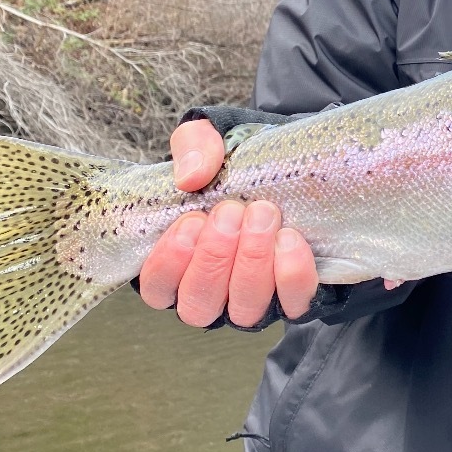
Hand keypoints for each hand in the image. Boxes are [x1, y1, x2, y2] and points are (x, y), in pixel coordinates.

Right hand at [138, 119, 319, 325]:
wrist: (288, 161)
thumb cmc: (235, 162)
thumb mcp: (208, 141)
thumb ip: (192, 147)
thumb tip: (190, 177)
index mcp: (178, 265)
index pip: (158, 289)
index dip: (170, 262)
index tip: (191, 220)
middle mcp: (212, 293)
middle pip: (199, 305)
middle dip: (214, 258)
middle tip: (232, 211)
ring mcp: (252, 300)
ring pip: (243, 310)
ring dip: (252, 263)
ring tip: (262, 215)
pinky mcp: (293, 297)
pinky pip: (292, 304)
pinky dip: (291, 276)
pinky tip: (290, 239)